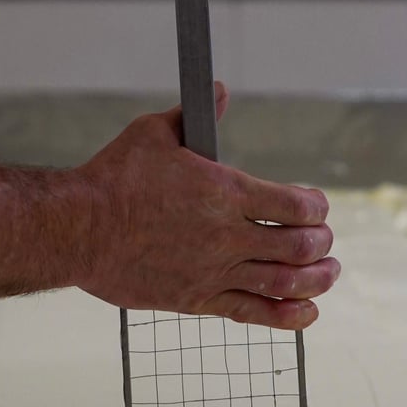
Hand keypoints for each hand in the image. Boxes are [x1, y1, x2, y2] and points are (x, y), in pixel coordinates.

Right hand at [77, 101, 338, 327]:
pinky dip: (288, 317)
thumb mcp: (152, 133)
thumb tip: (219, 90)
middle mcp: (227, 235)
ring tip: (328, 273)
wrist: (78, 230)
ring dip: (317, 280)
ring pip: (285, 283)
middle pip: (299, 245)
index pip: (295, 204)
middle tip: (324, 239)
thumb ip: (193, 114)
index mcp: (224, 191)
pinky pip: (254, 313)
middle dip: (321, 241)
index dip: (316, 205)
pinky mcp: (197, 299)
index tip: (317, 204)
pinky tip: (307, 313)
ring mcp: (214, 271)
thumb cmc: (113, 178)